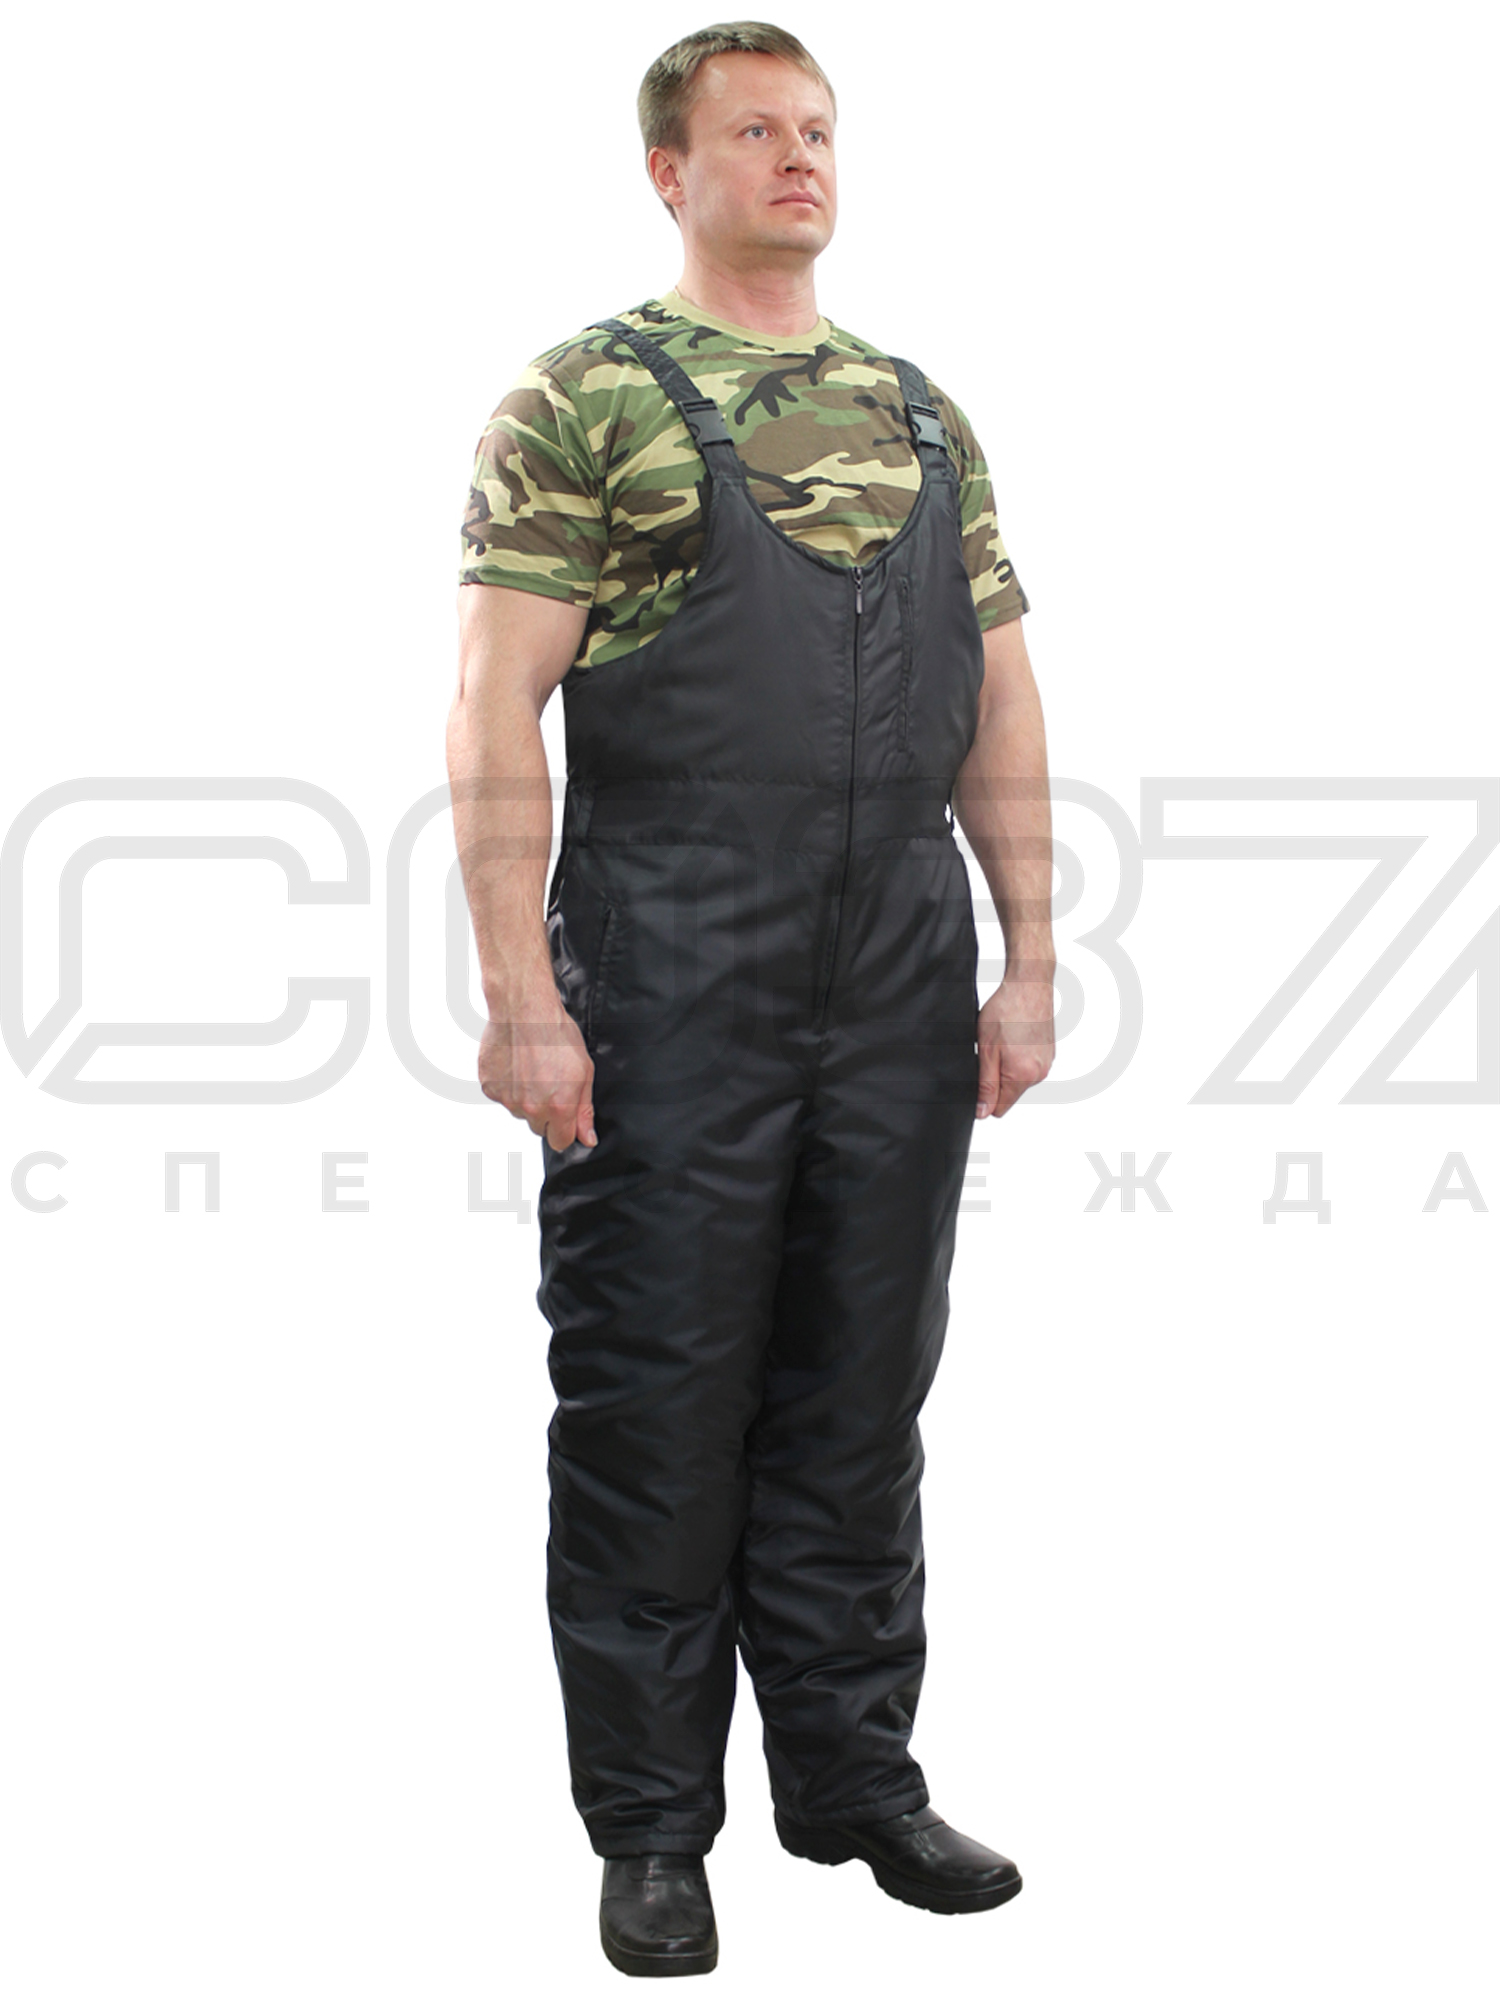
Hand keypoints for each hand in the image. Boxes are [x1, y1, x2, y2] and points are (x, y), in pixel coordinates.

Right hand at [479, 983, 597, 1148]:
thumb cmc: (556, 1034)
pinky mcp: (489, 1088)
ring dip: (526, 1098)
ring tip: (531, 1068)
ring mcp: (507, 1099)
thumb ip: (585, 1110)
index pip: (560, 1141)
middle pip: (539, 1127)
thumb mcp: (584, 1071)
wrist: (524, 1009)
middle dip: (546, 1112)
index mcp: (558, 1108)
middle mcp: (531, 1108)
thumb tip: (588, 1138)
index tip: (565, 1113)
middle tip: (549, 1081)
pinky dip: (507, 1085)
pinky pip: (501, 1096)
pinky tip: (515, 1064)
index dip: (565, 1128)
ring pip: (519, 1111)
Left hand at [976, 966, 1055, 1119]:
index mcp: (1023, 1076)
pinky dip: (1018, 1056)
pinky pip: (1028, 1066)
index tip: (978, 1075)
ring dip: (1006, 1066)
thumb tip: (983, 1112)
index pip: (999, 1109)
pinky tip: (1014, 1036)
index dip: (983, 1097)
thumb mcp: (986, 1049)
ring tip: (1002, 1041)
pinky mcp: (1048, 1053)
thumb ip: (986, 1084)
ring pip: (1018, 1079)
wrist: (1030, 984)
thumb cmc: (1007, 1010)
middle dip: (995, 1079)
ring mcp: (1046, 1063)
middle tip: (989, 1052)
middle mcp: (1039, 1074)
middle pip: (1009, 1094)